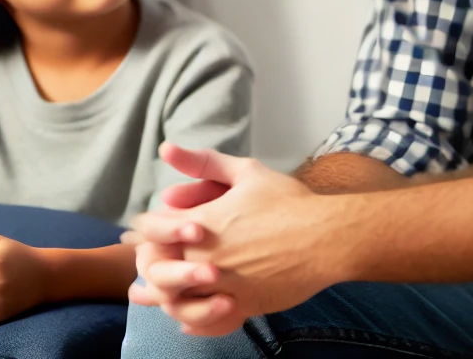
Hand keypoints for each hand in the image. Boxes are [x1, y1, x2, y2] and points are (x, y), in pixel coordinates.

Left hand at [124, 144, 338, 335]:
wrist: (326, 238)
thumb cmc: (288, 201)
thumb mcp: (246, 171)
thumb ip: (204, 161)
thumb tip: (166, 149)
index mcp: (202, 222)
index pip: (152, 230)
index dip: (146, 229)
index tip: (146, 228)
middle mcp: (206, 257)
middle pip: (156, 268)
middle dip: (149, 263)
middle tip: (148, 260)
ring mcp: (223, 286)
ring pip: (175, 301)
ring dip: (164, 296)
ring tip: (160, 293)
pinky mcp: (241, 307)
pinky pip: (205, 322)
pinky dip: (192, 321)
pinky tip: (189, 319)